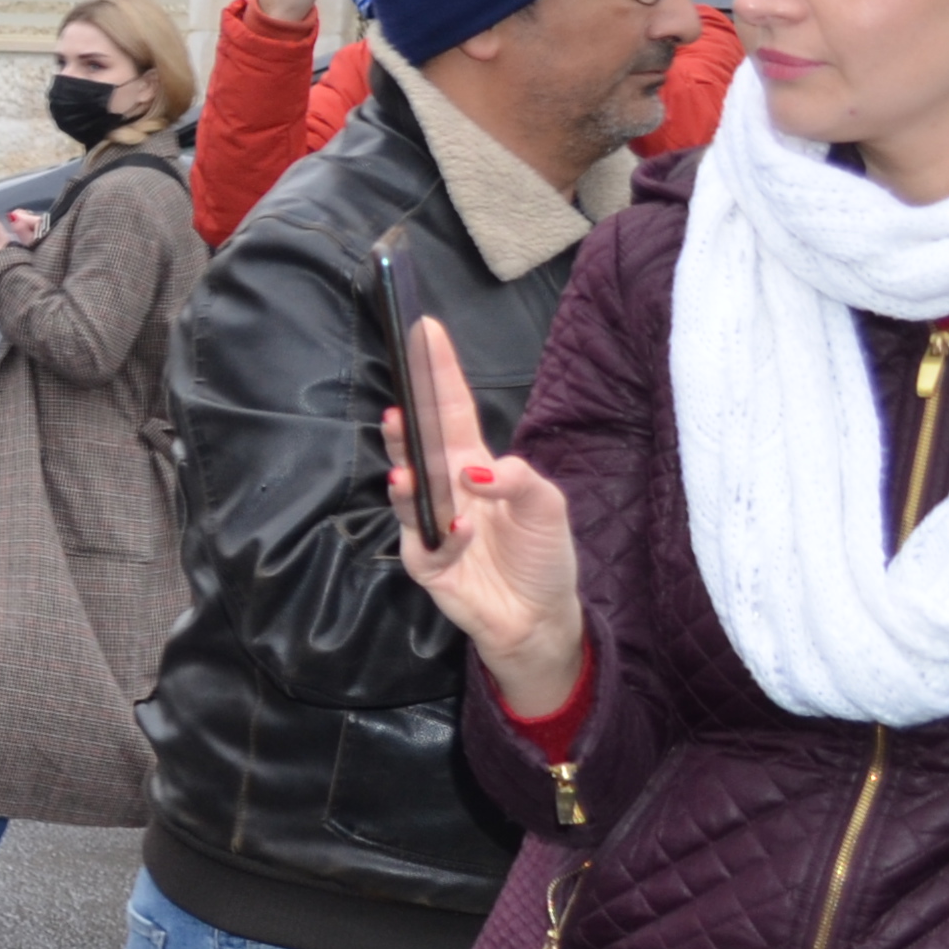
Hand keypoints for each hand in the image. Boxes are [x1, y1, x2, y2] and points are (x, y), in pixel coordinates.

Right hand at [385, 313, 586, 715]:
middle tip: (398, 405)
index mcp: (476, 465)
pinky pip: (424, 545)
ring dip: (406, 480)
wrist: (538, 616)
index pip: (453, 410)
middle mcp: (448, 489)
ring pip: (407, 494)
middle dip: (407, 425)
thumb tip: (475, 473)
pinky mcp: (427, 563)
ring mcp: (433, 525)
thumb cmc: (543, 555)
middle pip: (419, 447)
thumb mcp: (550, 506)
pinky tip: (461, 532)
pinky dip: (443, 537)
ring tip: (407, 470)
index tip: (426, 333)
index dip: (440, 373)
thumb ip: (520, 480)